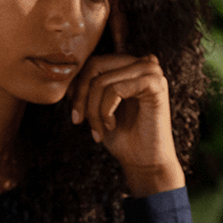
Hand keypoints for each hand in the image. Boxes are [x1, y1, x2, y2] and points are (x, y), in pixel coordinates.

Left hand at [70, 2, 183, 195]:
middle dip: (81, 97)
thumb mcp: (97, 106)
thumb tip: (66, 74)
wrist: (144, 161)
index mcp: (131, 64)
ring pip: (103, 81)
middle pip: (95, 66)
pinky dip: (106, 111)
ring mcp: (152, 71)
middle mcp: (143, 62)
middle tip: (79, 121)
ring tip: (98, 130)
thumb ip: (87, 85)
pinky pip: (116, 90)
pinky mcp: (156, 84)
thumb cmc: (122, 135)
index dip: (77, 86)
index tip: (74, 114)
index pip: (92, 62)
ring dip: (93, 110)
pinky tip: (111, 126)